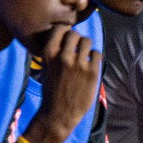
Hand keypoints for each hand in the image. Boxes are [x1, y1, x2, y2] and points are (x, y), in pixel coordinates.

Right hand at [34, 24, 100, 139]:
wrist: (58, 113)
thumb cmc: (52, 89)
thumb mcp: (45, 67)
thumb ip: (55, 51)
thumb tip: (67, 34)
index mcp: (48, 53)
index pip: (60, 28)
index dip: (65, 31)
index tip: (67, 38)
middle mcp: (63, 56)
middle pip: (75, 33)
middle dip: (77, 39)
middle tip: (77, 48)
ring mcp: (79, 64)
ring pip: (87, 41)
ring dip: (87, 46)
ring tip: (84, 56)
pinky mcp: (92, 72)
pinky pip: (97, 54)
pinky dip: (94, 57)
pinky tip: (89, 65)